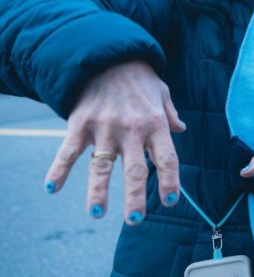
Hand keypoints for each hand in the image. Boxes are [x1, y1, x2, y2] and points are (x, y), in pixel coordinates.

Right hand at [44, 61, 184, 223]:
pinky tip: (51, 187)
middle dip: (136, 198)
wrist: (107, 55)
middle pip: (136, 170)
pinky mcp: (80, 124)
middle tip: (136, 221)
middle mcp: (132, 130)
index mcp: (155, 124)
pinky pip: (68, 151)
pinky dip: (58, 169)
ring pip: (101, 167)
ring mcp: (104, 128)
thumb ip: (170, 114)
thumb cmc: (138, 78)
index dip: (170, 181)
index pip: (168, 159)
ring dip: (98, 192)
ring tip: (97, 213)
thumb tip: (180, 130)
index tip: (170, 202)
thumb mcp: (161, 93)